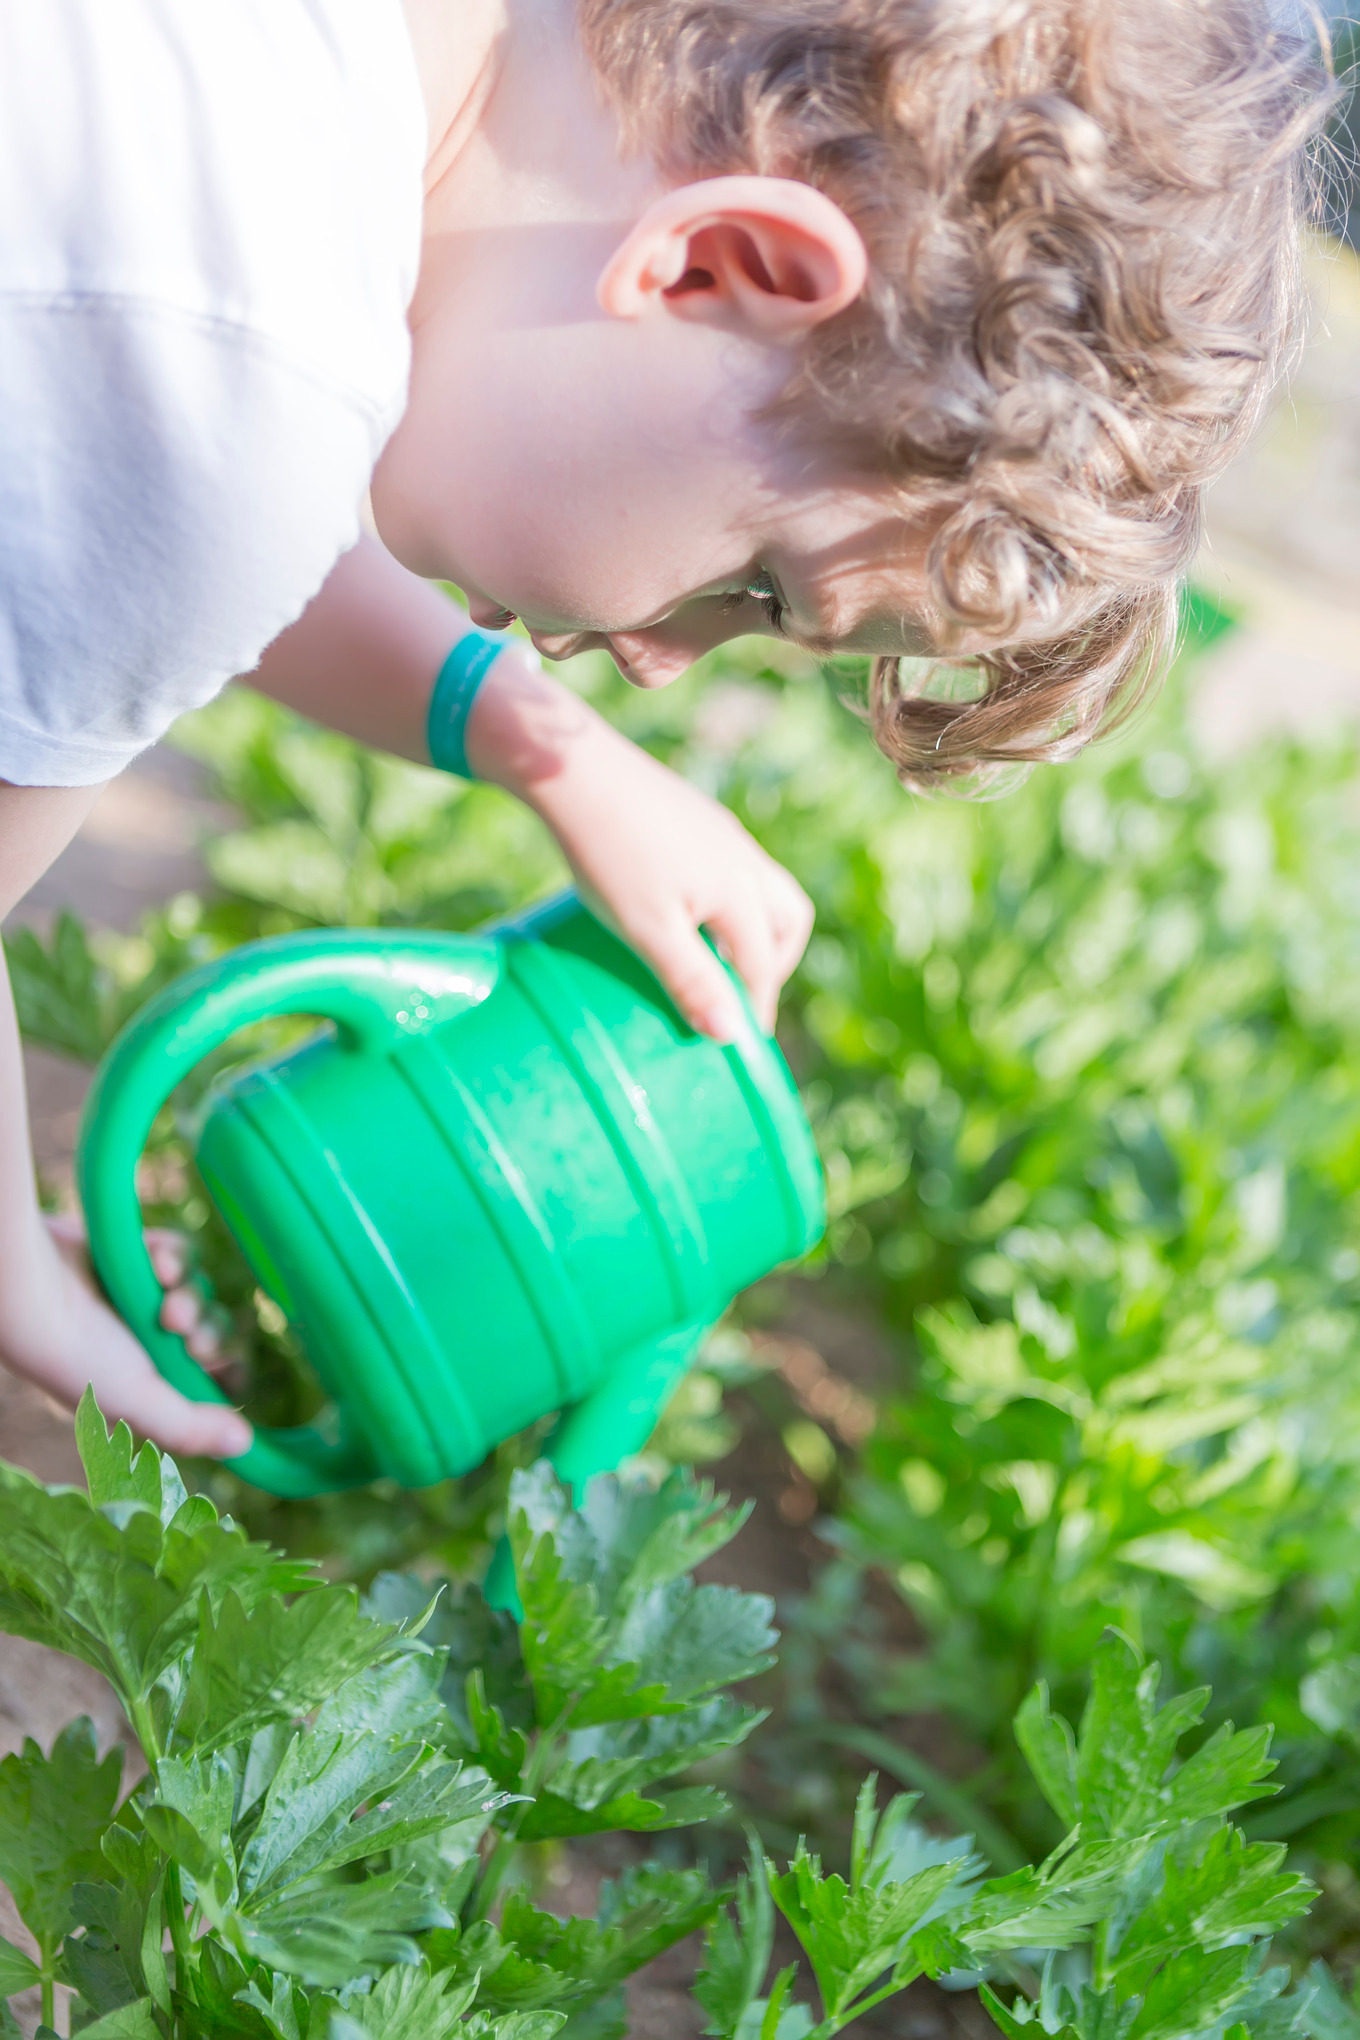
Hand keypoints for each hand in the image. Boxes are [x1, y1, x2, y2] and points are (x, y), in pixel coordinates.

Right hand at [0, 1210, 252, 1459]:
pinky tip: (158, 1264)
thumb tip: (245, 1447)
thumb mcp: (137, 1401)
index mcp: (148, 1382)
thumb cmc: (77, 1354)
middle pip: (212, 1332)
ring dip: (192, 1296)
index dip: (226, 1370)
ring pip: (201, 1291)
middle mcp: (147, 1343)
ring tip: (168, 1305)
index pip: (211, 1379)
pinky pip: (183, 1255)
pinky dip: (177, 1259)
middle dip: (206, 1333)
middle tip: (183, 1333)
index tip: (221, 1367)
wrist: (33, 1289)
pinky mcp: (138, 1257)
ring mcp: (143, 1298)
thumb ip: (190, 1427)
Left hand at [527, 724, 812, 1039]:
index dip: (755, 1006)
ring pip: (759, 888)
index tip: (743, 1041)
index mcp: (739, 890)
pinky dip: (723, 900)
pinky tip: (680, 906)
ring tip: (710, 954)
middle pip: (786, 918)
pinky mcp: (694, 815)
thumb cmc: (610, 855)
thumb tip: (733, 1035)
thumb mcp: (648, 931)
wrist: (575, 768)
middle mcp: (742, 858)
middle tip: (738, 994)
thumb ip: (692, 981)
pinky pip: (729, 867)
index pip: (762, 963)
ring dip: (748, 929)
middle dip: (773, 962)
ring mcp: (720, 832)